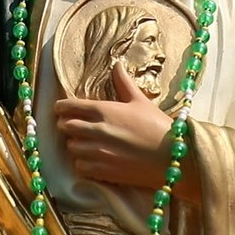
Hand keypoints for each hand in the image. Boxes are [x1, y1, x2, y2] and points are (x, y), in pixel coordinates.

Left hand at [56, 63, 198, 197]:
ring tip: (85, 144)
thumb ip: (123, 83)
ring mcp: (98, 152)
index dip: (61, 107)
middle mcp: (97, 130)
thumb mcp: (140, 101)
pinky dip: (83, 164)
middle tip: (74, 127)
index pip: (69, 106)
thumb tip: (116, 63)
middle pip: (65, 126)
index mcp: (104, 110)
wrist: (174, 157)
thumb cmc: (158, 126)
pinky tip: (92, 160)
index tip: (60, 109)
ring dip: (75, 145)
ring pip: (71, 147)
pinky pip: (80, 167)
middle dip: (67, 126)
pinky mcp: (103, 171)